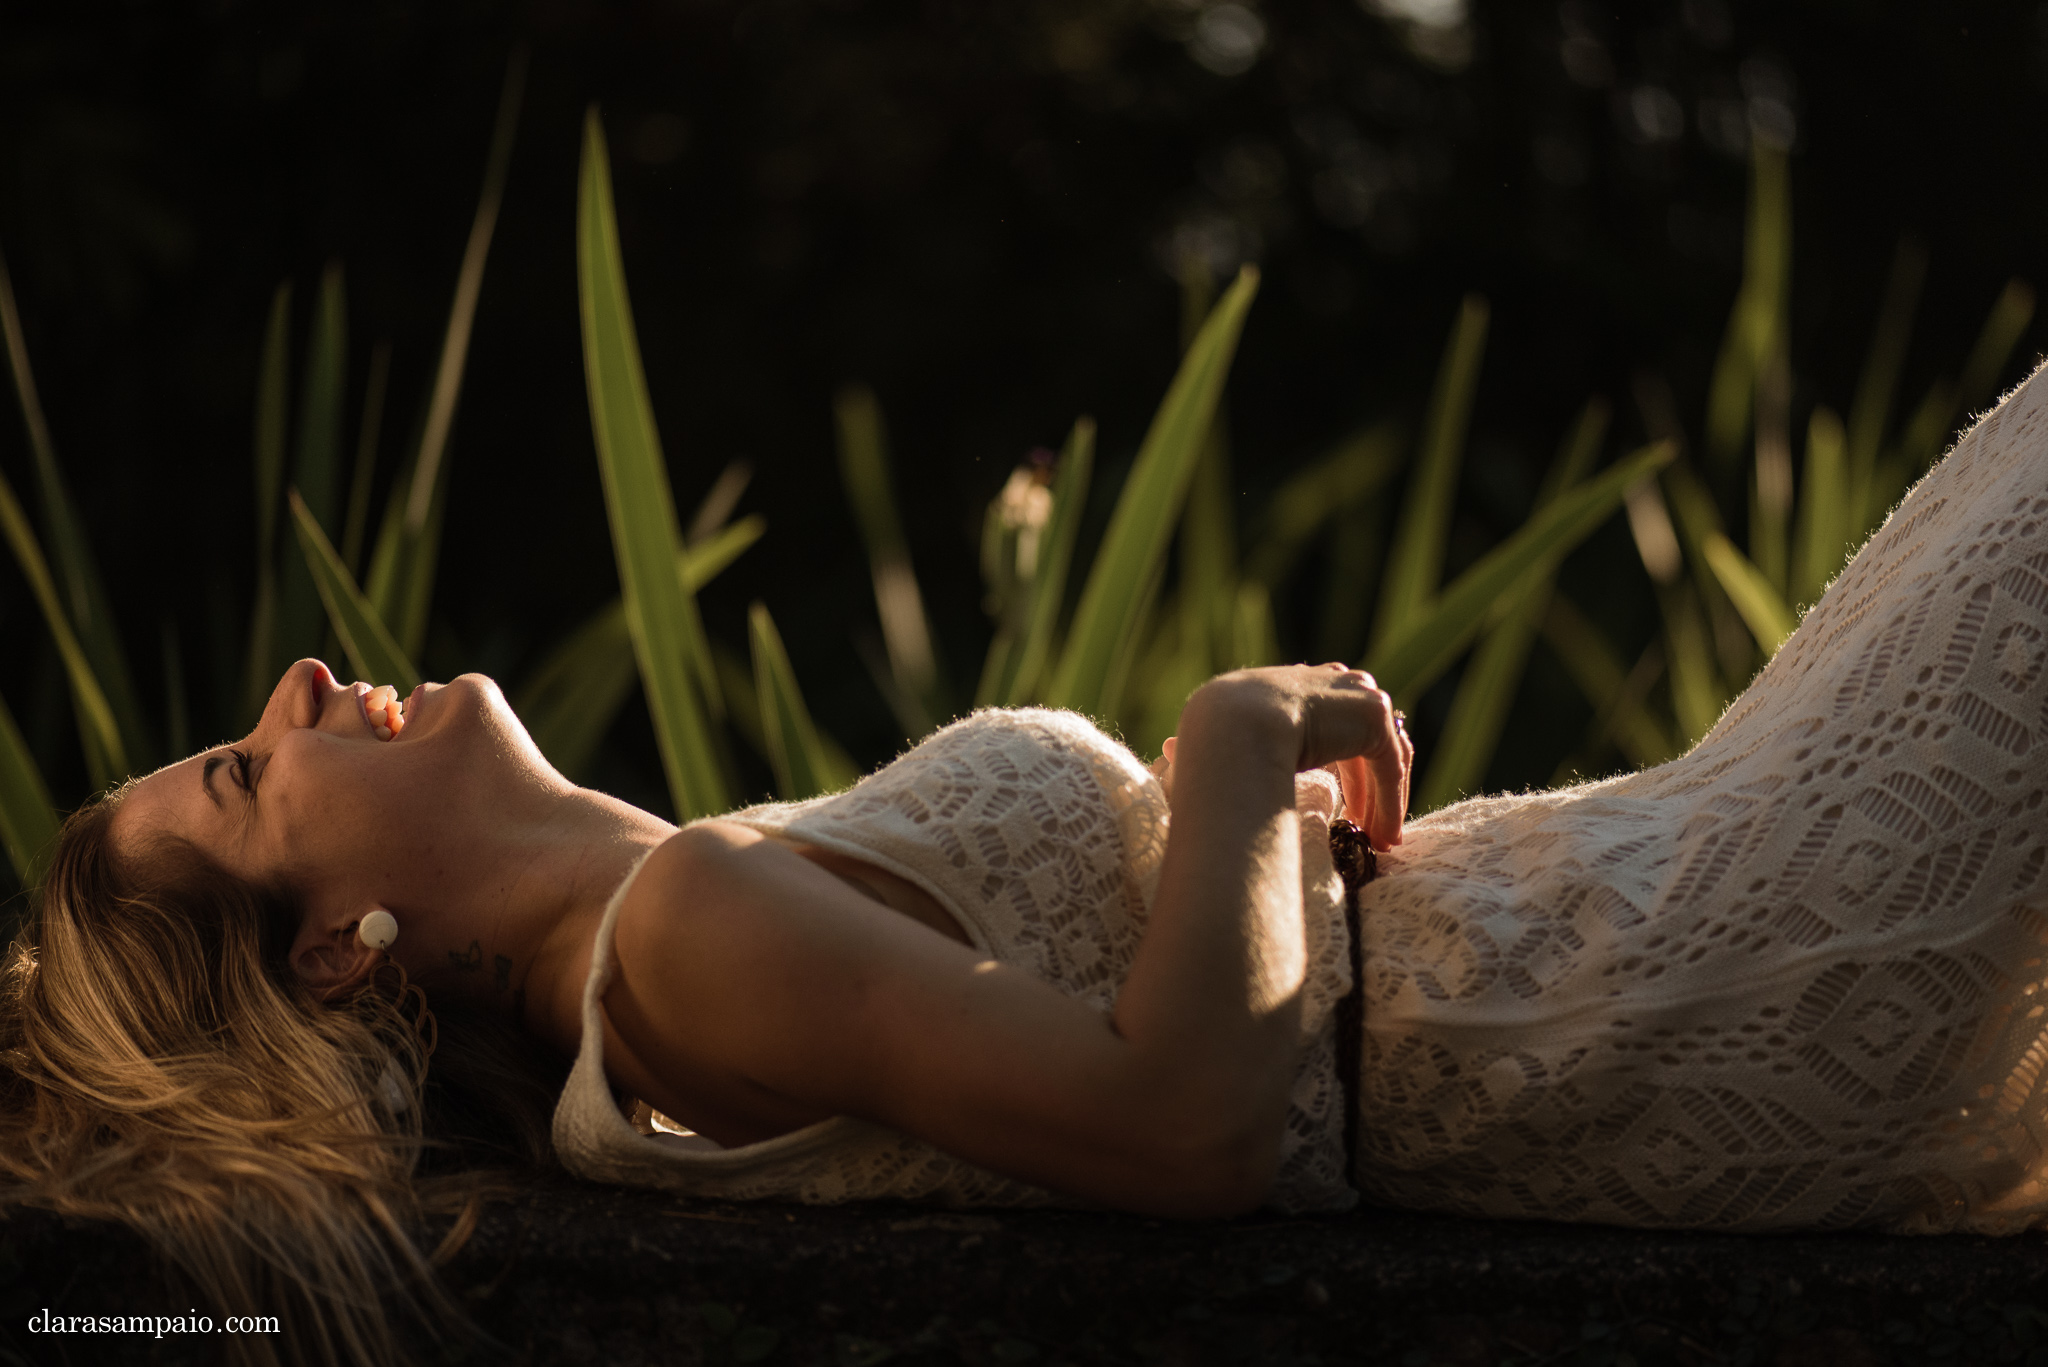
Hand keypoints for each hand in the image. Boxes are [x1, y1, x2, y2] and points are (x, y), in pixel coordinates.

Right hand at [1165, 664, 1411, 849]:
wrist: (1230, 728)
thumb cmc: (1208, 742)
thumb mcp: (1215, 743)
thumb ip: (1217, 751)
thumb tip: (1165, 751)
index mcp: (1291, 684)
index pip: (1328, 717)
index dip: (1339, 760)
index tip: (1342, 801)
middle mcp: (1327, 681)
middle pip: (1364, 735)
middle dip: (1368, 784)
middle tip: (1367, 827)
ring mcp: (1353, 694)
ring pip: (1380, 755)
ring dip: (1382, 801)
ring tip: (1378, 842)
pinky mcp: (1372, 716)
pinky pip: (1388, 766)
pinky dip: (1388, 803)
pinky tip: (1381, 836)